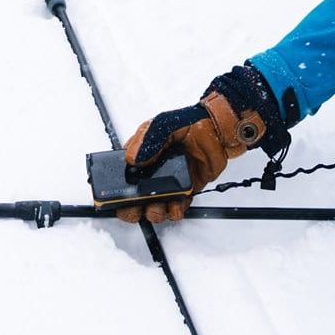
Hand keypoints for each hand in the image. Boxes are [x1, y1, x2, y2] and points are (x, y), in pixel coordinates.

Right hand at [116, 67, 283, 222]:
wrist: (218, 130)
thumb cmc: (189, 122)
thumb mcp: (163, 125)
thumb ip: (147, 140)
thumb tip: (131, 158)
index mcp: (141, 156)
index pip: (121, 177)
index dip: (117, 191)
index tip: (118, 198)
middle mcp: (152, 172)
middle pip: (134, 199)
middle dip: (133, 209)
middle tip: (139, 207)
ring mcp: (168, 183)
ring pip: (154, 207)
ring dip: (155, 212)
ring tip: (160, 207)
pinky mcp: (184, 191)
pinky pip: (176, 207)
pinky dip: (174, 212)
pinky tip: (176, 207)